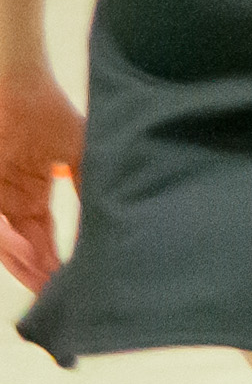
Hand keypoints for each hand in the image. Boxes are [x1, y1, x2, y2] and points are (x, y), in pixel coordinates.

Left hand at [0, 59, 80, 293]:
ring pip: (6, 243)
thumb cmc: (48, 113)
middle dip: (39, 273)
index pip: (45, 239)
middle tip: (58, 297)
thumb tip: (109, 216)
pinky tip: (24, 251)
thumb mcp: (79, 150)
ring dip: (23, 263)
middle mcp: (11, 204)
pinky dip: (7, 241)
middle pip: (24, 248)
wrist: (15, 86)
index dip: (57, 262)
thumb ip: (88, 182)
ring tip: (45, 282)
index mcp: (34, 196)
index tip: (75, 283)